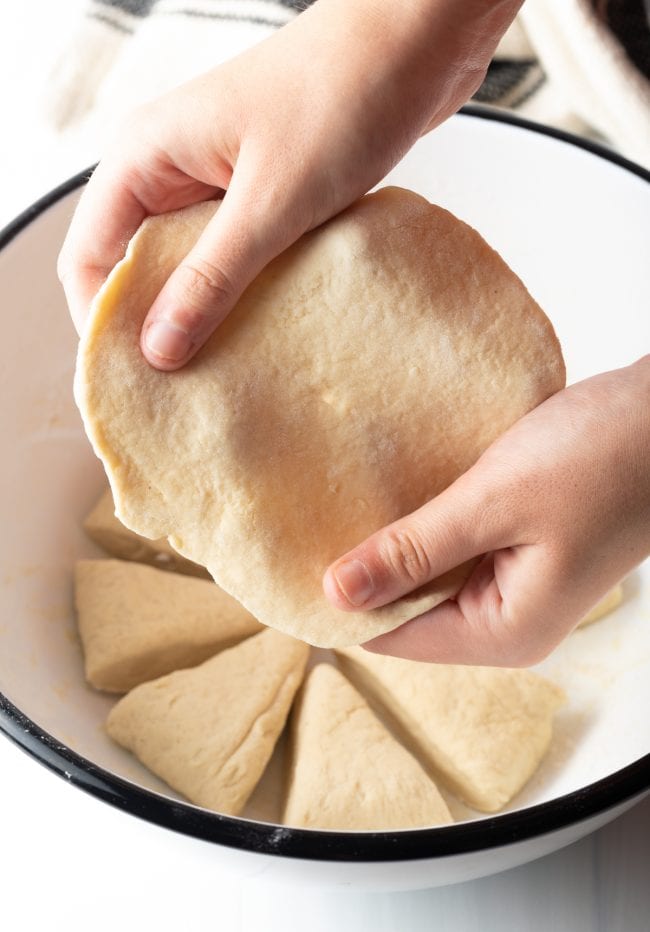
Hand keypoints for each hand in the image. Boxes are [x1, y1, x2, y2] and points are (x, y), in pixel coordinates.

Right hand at [58, 0, 520, 369]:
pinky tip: (266, 328)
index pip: (91, 257)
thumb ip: (212, 278)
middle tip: (187, 389)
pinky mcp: (262, 190)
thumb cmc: (341, 95)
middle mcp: (172, 168)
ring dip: (206, 312)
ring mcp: (218, 179)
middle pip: (137, 266)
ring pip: (190, 264)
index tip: (137, 382)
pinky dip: (245, 291)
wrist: (417, 42)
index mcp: (147, 157)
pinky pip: (236, 254)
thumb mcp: (270, 203)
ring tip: (229, 368)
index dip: (104, 324)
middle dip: (157, 326)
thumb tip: (159, 347)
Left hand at [323, 357, 649, 665]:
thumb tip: (335, 593)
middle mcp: (507, 622)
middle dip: (363, 572)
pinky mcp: (519, 551)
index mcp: (504, 630)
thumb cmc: (600, 455)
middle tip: (307, 520)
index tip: (290, 562)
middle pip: (406, 612)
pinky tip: (393, 493)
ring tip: (340, 503)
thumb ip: (414, 551)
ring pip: (426, 579)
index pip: (391, 638)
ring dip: (392, 545)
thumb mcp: (494, 503)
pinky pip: (452, 550)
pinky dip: (423, 526)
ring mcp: (515, 586)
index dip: (340, 603)